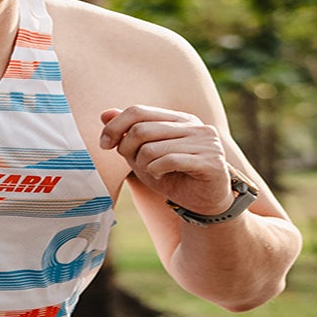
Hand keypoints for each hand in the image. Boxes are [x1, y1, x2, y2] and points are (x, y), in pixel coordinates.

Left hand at [99, 104, 236, 213]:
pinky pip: (170, 160)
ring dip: (144, 165)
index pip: (138, 111)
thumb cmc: (175, 178)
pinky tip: (160, 176)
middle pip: (141, 129)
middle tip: (134, 164)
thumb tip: (104, 113)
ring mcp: (206, 142)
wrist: (205, 204)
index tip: (105, 144)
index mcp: (179, 119)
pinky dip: (156, 171)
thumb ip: (127, 134)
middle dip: (127, 149)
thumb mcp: (145, 156)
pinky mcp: (211, 161)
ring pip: (152, 148)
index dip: (115, 126)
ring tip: (153, 172)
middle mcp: (194, 125)